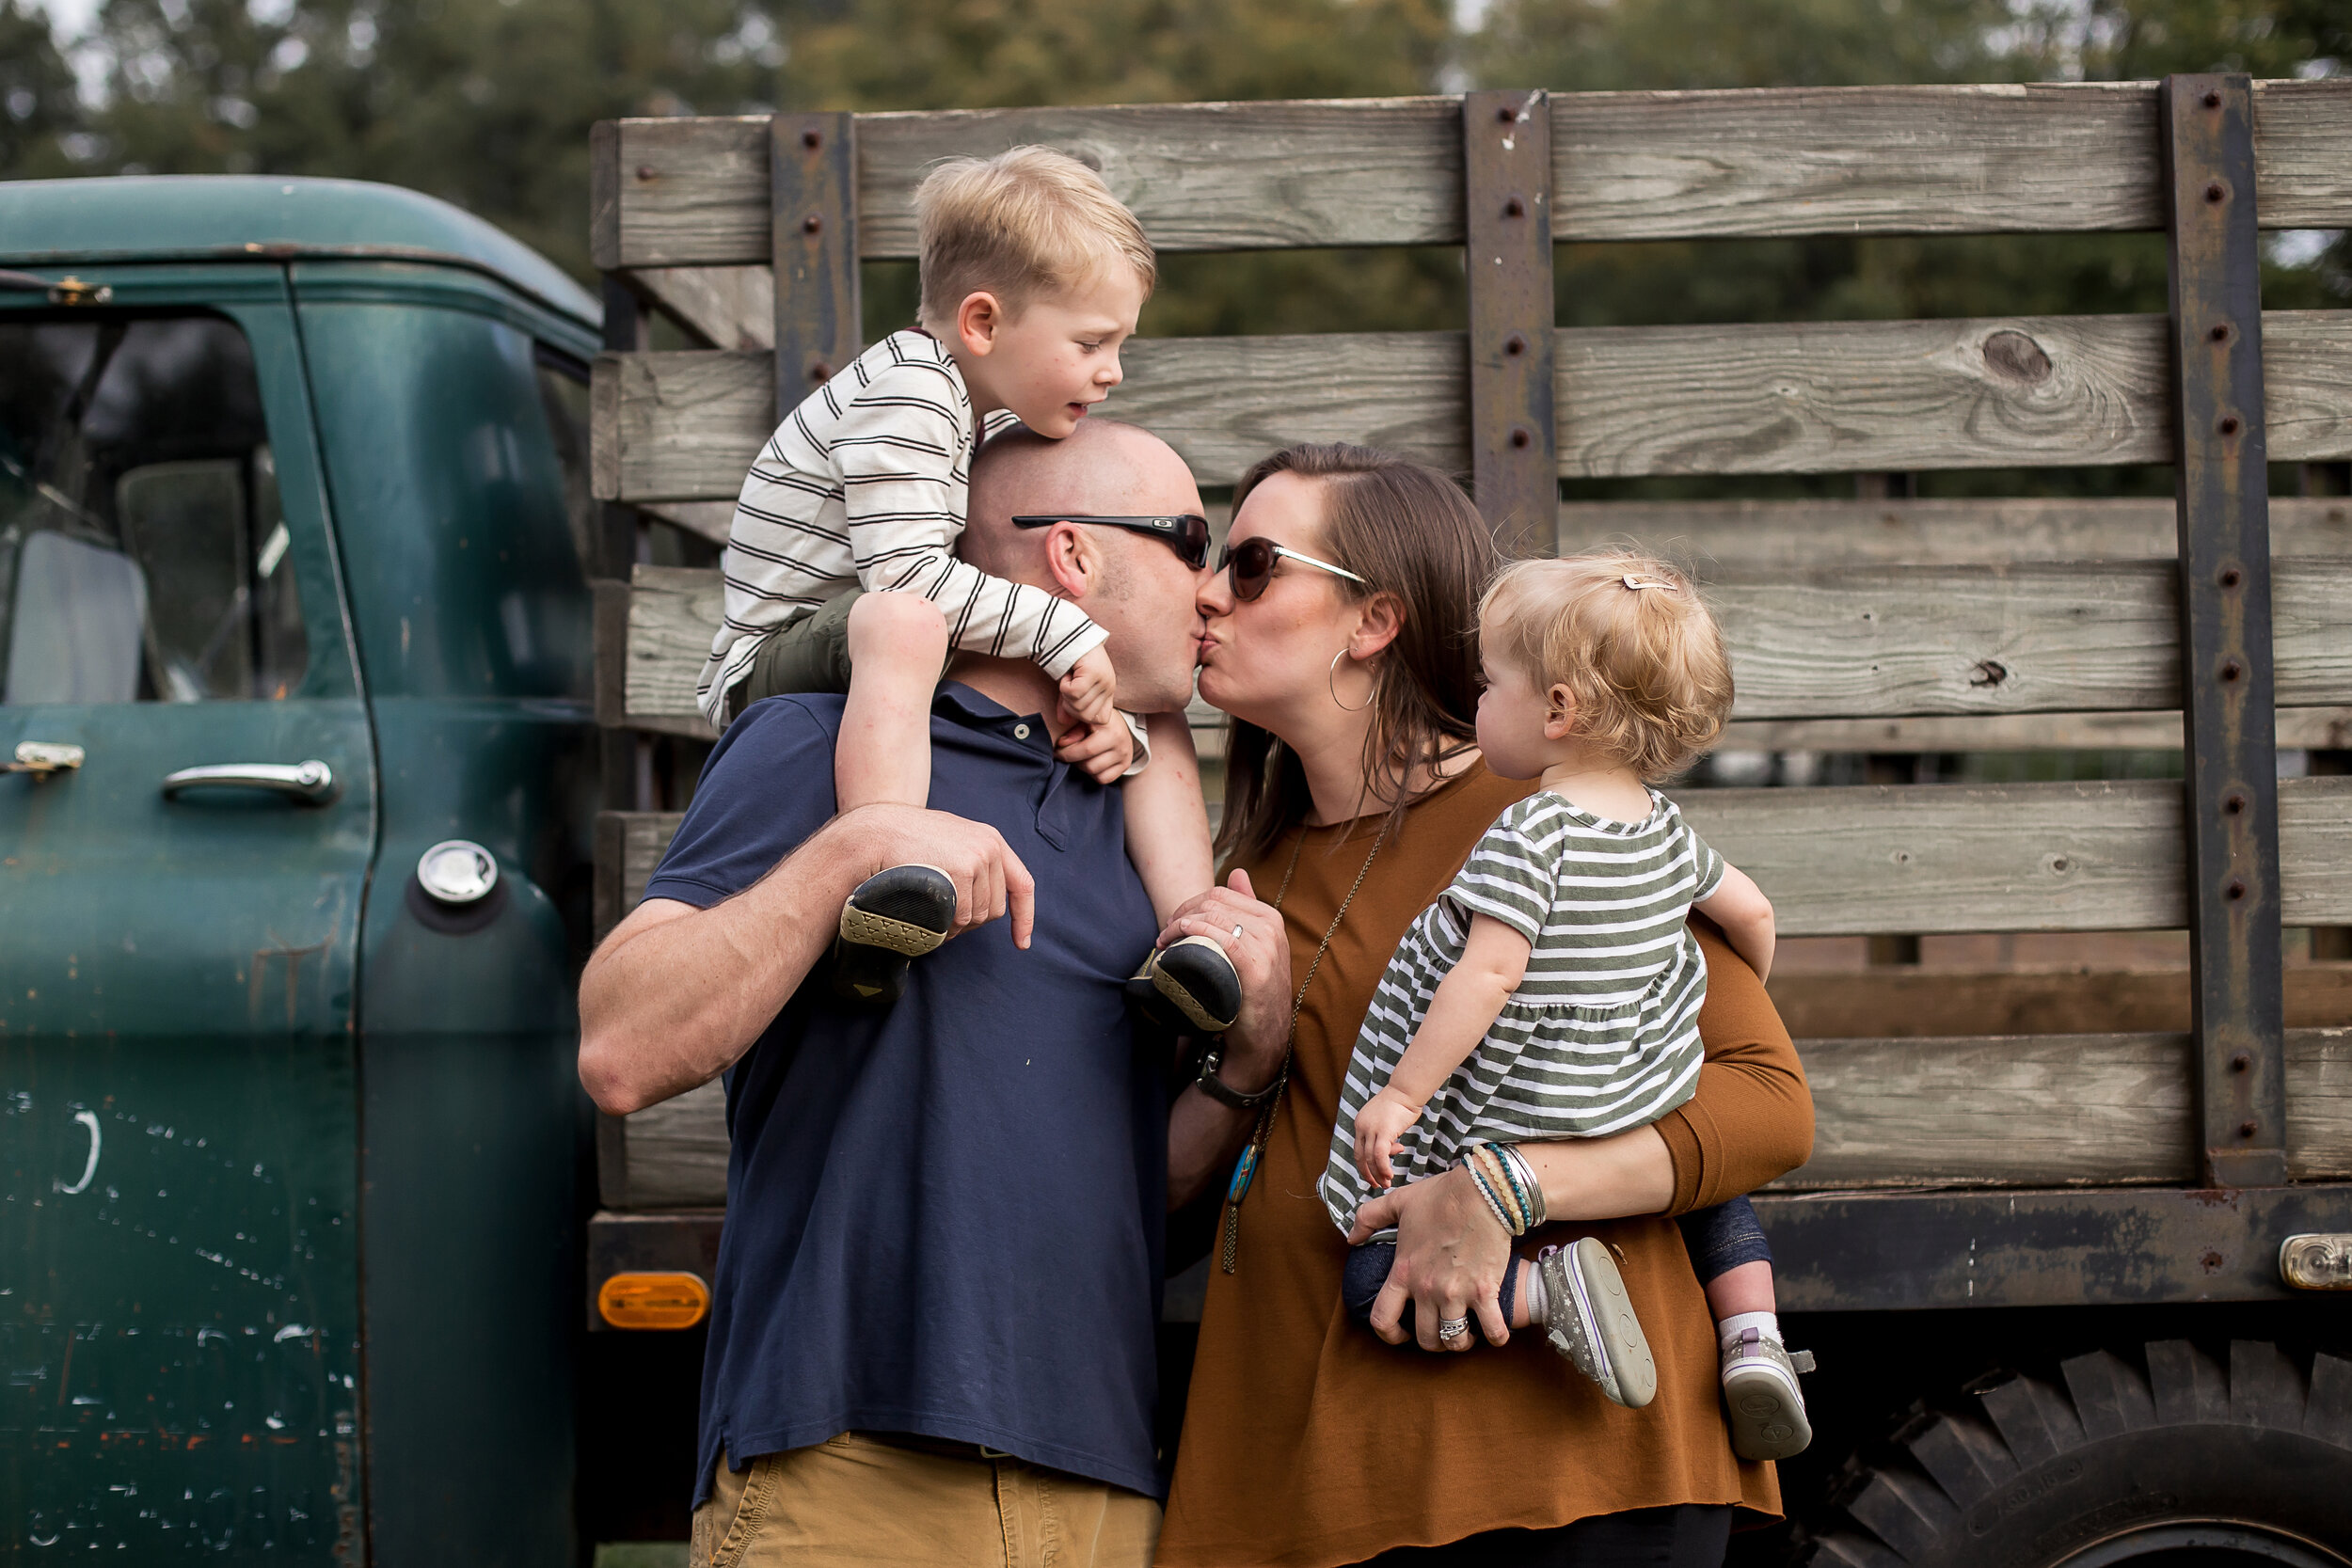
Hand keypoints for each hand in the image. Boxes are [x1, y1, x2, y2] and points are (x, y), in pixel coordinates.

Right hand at [837, 802, 1036, 950]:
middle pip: (994, 909)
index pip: (1022, 885)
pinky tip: (928, 914)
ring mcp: (977, 858)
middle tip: (943, 915)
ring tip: (931, 908)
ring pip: (977, 916)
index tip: (1021, 943)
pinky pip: (961, 916)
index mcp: (991, 840)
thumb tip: (981, 908)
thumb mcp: (950, 842)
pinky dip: (945, 925)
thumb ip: (972, 863)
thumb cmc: (906, 841)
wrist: (877, 831)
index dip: (1023, 917)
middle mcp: (990, 848)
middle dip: (970, 921)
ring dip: (955, 924)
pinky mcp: (961, 871)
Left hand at [1054, 709, 1132, 784]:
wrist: (1115, 721)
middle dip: (1073, 761)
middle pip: (1089, 765)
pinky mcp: (1125, 765)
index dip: (1066, 753)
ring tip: (1078, 757)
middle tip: (1066, 754)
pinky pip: (1103, 779)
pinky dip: (1093, 774)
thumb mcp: (1084, 719)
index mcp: (1111, 730)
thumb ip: (1073, 730)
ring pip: (1095, 773)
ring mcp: (1125, 757)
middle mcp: (1121, 745)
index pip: (1086, 749)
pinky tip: (1090, 762)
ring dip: (1082, 767)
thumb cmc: (1094, 719)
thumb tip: (1061, 744)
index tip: (1056, 751)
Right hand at [1058, 645, 1116, 727]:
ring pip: (1079, 706)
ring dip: (1066, 695)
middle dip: (1071, 707)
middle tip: (1067, 689)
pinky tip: (1067, 674)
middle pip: (1087, 716)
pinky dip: (1064, 686)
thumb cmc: (1071, 660)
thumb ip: (1069, 704)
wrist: (1070, 634)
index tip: (1073, 701)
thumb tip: (1063, 722)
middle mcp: (1109, 686)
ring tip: (1068, 678)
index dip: (1083, 716)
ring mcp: (1103, 680)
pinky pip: (1073, 693)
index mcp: (1108, 691)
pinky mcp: (1093, 673)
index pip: (1101, 719)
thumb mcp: (1071, 687)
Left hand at [1160, 869, 1290, 1086]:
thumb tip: (1237, 872)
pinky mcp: (1256, 968)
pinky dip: (1195, 932)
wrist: (1265, 1036)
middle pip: (1214, 902)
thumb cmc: (1253, 991)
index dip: (1190, 903)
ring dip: (1179, 924)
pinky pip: (1223, 937)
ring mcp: (1267, 948)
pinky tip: (1178, 940)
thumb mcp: (1257, 945)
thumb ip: (1247, 909)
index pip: (1222, 893)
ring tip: (1164, 942)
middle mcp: (1272, 928)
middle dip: (1181, 912)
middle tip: (1164, 934)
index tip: (1173, 922)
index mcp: (1271, 917)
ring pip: (1214, 916)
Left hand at [1348, 1165, 1511, 1351]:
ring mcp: (1457, 1292)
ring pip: (1454, 1340)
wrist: (1481, 1190)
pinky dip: (1496, 1336)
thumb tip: (1351, 1238)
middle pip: (1425, 1338)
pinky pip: (1493, 1330)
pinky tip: (1496, 1332)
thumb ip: (1368, 1218)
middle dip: (1431, 1341)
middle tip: (1438, 1331)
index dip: (1388, 1334)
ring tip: (1463, 1332)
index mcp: (1403, 1271)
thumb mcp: (1398, 1202)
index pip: (1383, 1318)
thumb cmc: (1440, 1196)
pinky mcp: (1486, 1291)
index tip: (1399, 1334)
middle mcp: (1427, 1288)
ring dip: (1458, 1342)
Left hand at [1352, 1088, 1421, 1189]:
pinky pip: (1380, 1156)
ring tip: (1387, 1183)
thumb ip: (1388, 1137)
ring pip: (1370, 1159)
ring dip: (1378, 1173)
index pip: (1359, 1150)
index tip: (1373, 1175)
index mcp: (1360, 1123)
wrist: (1406, 1091)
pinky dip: (1383, 1168)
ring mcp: (1371, 1128)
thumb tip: (1395, 1150)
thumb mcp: (1389, 1122)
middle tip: (1378, 1185)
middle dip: (1369, 1174)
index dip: (1365, 1165)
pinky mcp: (1383, 1131)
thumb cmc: (1401, 1104)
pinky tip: (1389, 1175)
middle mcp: (1362, 1126)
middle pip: (1361, 1157)